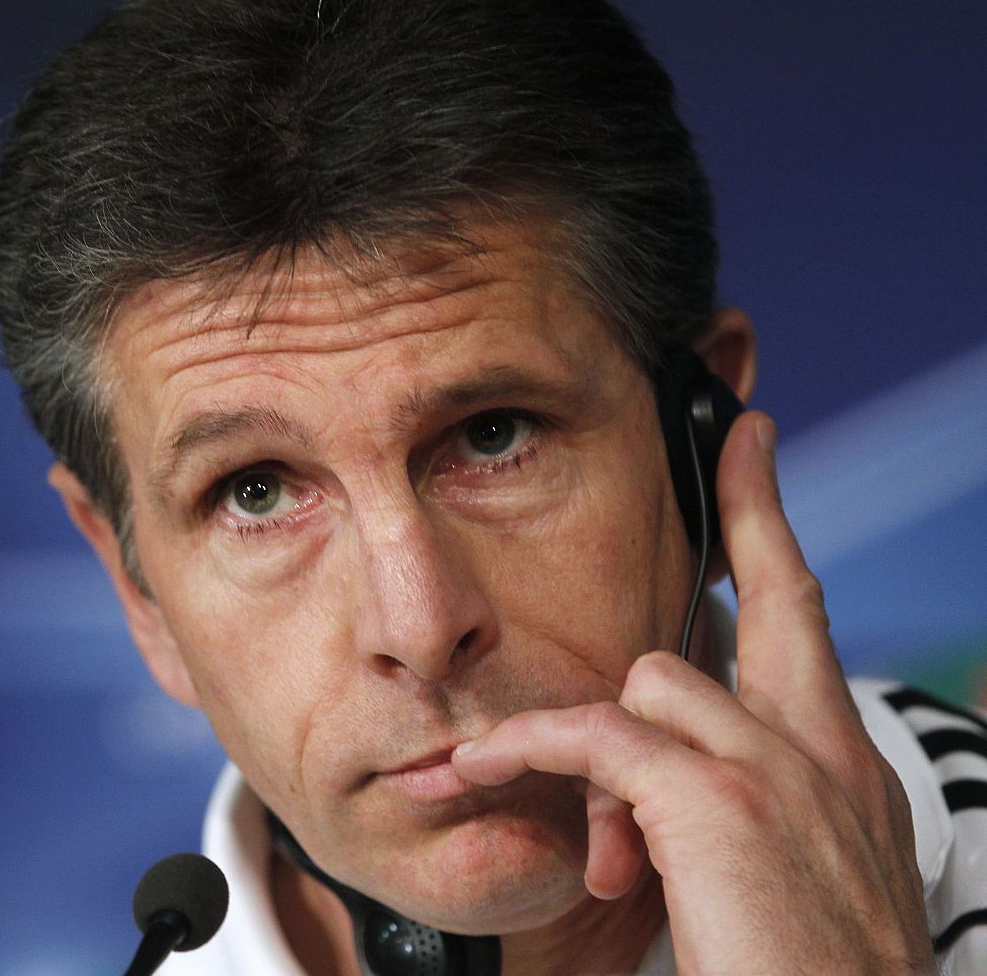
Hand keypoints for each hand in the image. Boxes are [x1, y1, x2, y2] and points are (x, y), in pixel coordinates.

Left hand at [449, 412, 933, 974]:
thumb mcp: (781, 888)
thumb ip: (726, 818)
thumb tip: (637, 799)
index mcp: (845, 776)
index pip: (810, 635)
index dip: (782, 542)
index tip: (762, 464)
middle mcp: (825, 757)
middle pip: (780, 602)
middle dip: (755, 515)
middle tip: (741, 444)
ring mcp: (777, 771)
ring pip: (658, 680)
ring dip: (597, 742)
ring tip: (595, 845)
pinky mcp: (717, 800)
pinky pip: (596, 738)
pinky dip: (533, 748)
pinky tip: (487, 766)